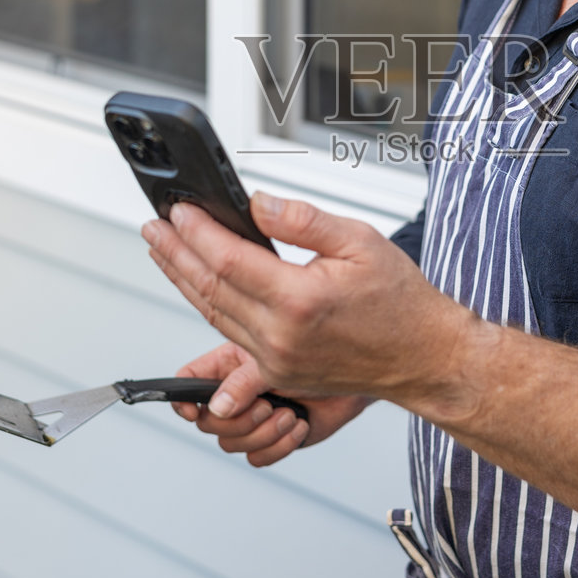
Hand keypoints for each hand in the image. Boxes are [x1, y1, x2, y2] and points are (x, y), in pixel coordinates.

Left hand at [143, 192, 474, 415]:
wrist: (423, 356)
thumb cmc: (400, 301)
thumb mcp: (360, 241)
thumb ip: (303, 220)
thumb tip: (256, 204)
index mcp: (299, 301)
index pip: (227, 260)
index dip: (196, 232)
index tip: (179, 210)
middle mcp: (280, 337)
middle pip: (208, 289)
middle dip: (175, 253)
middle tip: (154, 226)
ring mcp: (276, 361)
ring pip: (211, 315)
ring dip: (182, 280)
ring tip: (164, 251)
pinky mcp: (278, 373)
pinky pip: (229, 337)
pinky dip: (208, 307)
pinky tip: (198, 287)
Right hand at [172, 340, 370, 466]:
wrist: (351, 384)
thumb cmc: (315, 358)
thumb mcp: (274, 362)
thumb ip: (243, 382)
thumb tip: (217, 408)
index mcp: (227, 366)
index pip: (187, 381)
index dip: (181, 399)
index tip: (192, 411)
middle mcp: (234, 395)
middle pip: (208, 423)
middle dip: (239, 421)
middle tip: (268, 405)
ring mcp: (251, 420)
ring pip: (231, 445)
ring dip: (264, 434)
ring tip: (290, 415)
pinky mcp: (270, 441)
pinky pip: (257, 459)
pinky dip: (279, 447)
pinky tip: (298, 426)